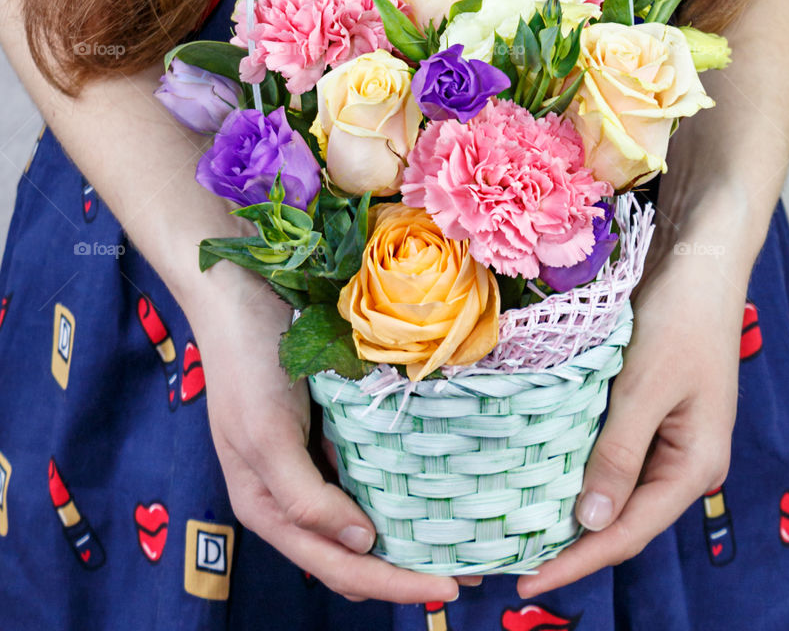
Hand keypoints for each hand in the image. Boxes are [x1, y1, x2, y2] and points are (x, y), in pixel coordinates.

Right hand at [186, 262, 460, 604]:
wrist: (236, 288)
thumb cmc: (244, 362)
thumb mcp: (265, 436)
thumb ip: (304, 498)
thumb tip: (360, 544)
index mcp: (267, 506)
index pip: (339, 567)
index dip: (393, 585)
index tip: (447, 587)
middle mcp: (291, 490)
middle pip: (355, 552)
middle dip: (406, 568)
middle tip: (466, 568)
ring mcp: (309, 456)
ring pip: (363, 513)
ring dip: (405, 530)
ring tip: (457, 534)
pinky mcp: (325, 424)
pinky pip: (366, 467)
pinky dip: (396, 481)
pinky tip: (431, 478)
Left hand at [517, 235, 745, 597]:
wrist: (698, 257)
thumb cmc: (680, 317)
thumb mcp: (646, 386)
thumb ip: (619, 453)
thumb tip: (590, 523)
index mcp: (695, 465)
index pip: (628, 531)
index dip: (577, 561)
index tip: (526, 582)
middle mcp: (683, 459)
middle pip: (621, 516)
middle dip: (570, 541)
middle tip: (511, 559)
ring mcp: (665, 433)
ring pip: (611, 484)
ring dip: (570, 504)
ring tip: (517, 526)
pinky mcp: (645, 407)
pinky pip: (607, 449)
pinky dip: (575, 464)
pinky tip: (540, 469)